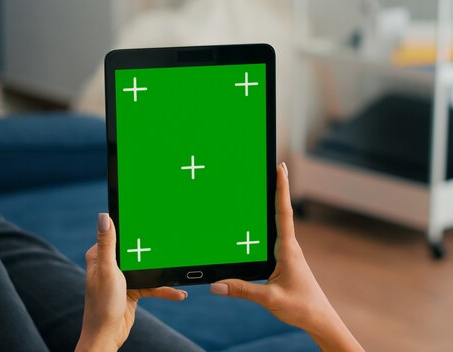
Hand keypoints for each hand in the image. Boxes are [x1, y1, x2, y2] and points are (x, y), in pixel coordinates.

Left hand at [75, 214, 187, 351]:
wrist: (107, 335)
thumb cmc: (102, 304)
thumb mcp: (107, 270)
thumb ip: (108, 244)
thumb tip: (103, 216)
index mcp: (99, 255)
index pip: (117, 234)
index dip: (132, 225)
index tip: (150, 218)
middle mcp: (110, 264)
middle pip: (136, 250)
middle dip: (153, 249)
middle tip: (172, 243)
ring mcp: (122, 277)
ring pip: (147, 268)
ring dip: (163, 273)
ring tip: (179, 274)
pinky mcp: (132, 289)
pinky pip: (152, 285)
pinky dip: (164, 289)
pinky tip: (179, 294)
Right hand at [210, 163, 363, 351]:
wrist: (320, 320)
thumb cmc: (302, 307)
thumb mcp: (270, 298)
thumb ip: (242, 290)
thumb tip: (216, 285)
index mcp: (288, 249)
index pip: (283, 212)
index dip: (281, 188)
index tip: (280, 167)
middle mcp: (289, 247)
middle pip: (281, 212)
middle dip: (277, 189)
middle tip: (271, 167)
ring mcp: (288, 254)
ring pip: (278, 225)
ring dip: (274, 206)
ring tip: (264, 188)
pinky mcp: (285, 262)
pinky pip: (274, 238)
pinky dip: (268, 225)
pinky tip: (260, 226)